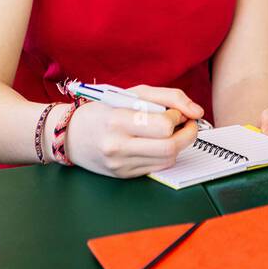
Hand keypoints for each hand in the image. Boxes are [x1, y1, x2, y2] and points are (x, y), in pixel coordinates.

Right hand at [63, 85, 203, 178]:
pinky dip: (166, 154)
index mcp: (118, 121)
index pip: (163, 126)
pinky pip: (157, 167)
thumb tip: (196, 111)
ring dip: (179, 144)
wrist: (71, 135)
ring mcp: (120, 164)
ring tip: (174, 131)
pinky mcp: (124, 175)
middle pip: (170, 147)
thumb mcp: (134, 93)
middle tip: (187, 123)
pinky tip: (159, 143)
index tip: (176, 111)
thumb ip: (169, 97)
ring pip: (168, 160)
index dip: (178, 117)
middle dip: (188, 133)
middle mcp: (118, 146)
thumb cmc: (104, 110)